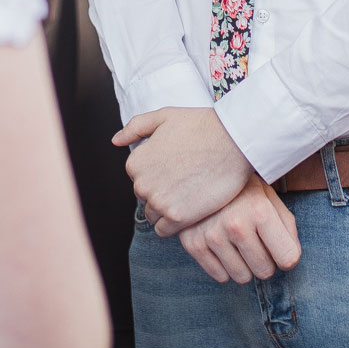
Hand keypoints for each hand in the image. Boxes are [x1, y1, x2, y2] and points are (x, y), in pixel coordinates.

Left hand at [115, 106, 253, 230]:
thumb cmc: (200, 125)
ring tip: (190, 194)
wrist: (233, 141)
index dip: (158, 175)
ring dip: (168, 209)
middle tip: (185, 180)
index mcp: (135, 163)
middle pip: (146, 198)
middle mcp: (142, 184)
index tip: (176, 169)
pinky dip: (175, 223)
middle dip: (162, 192)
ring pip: (155, 216)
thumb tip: (115, 141)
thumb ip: (135, 128)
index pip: (139, 179)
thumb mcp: (163, 116)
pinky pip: (165, 230)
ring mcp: (159, 202)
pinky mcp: (178, 217)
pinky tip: (191, 209)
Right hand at [164, 177, 300, 283]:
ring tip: (238, 242)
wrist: (201, 173)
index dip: (287, 256)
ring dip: (244, 265)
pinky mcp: (193, 244)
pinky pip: (220, 277)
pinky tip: (222, 245)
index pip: (287, 258)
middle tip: (257, 242)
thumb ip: (287, 227)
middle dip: (265, 261)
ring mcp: (212, 235)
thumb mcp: (270, 198)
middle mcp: (235, 224)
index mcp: (259, 210)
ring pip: (242, 277)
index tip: (280, 247)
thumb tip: (290, 259)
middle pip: (264, 271)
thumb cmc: (242, 189)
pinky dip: (224, 266)